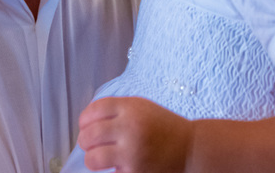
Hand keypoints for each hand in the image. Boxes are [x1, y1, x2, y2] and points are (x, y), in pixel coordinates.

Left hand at [77, 97, 193, 172]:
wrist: (190, 148)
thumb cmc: (164, 127)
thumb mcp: (142, 107)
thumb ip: (117, 110)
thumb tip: (87, 121)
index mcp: (131, 108)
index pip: (95, 110)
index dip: (85, 119)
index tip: (85, 125)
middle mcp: (130, 128)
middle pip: (89, 134)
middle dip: (84, 140)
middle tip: (89, 144)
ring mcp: (132, 152)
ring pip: (93, 158)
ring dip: (92, 158)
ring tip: (98, 157)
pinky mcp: (134, 172)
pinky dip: (110, 170)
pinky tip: (119, 165)